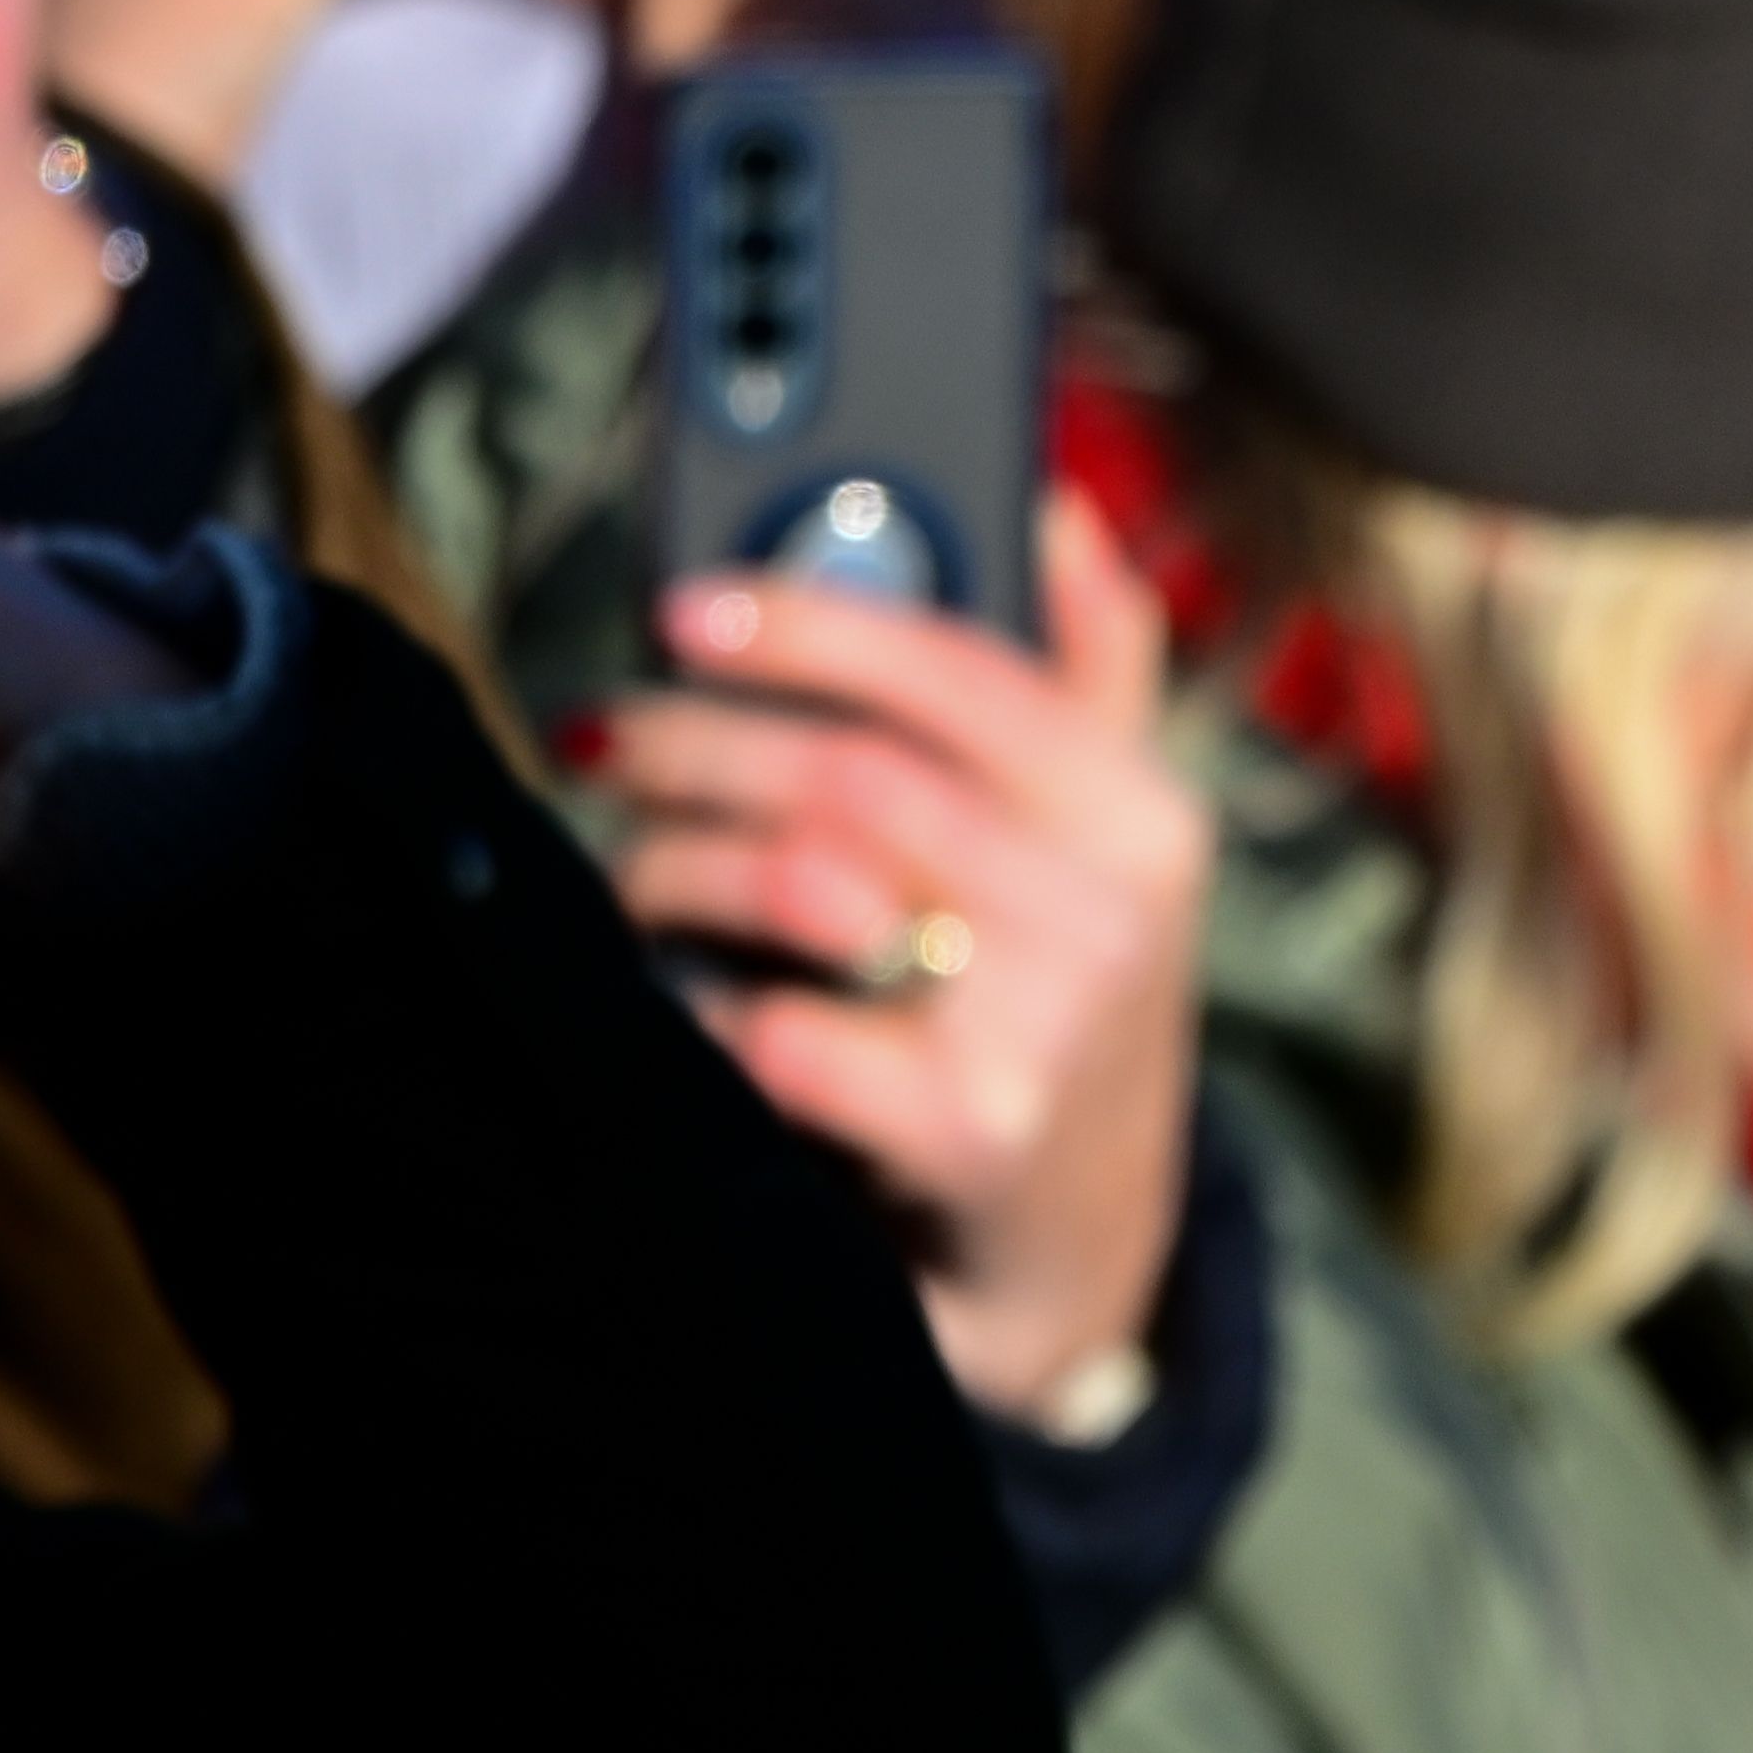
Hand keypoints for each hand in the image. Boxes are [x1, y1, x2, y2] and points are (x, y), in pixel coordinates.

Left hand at [583, 514, 1207, 1423]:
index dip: (810, 621)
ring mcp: (1049, 1028)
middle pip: (851, 771)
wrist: (1077, 1252)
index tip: (689, 606)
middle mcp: (1115, 914)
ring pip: (801, 881)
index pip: (964, 668)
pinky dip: (701, 1009)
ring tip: (634, 871)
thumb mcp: (1112, 844)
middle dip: (695, 742)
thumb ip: (1092, 670)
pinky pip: (779, 1031)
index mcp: (1145, 816)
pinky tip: (678, 1001)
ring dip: (675, 867)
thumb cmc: (1057, 1013)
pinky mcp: (970, 1133)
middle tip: (607, 737)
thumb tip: (1052, 500)